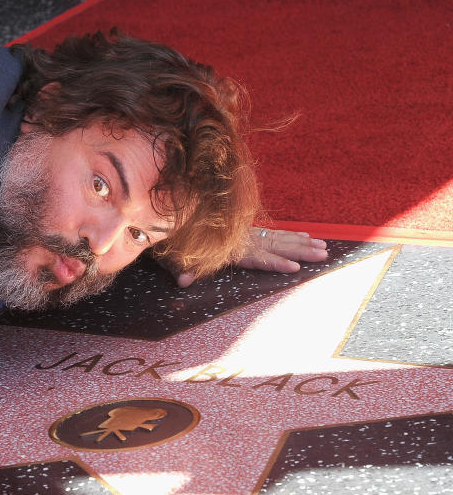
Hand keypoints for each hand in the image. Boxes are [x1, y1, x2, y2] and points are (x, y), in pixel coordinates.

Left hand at [174, 228, 328, 287]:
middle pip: (274, 245)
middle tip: (323, 254)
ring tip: (323, 247)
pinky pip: (272, 232)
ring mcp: (244, 233)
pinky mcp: (244, 230)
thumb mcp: (173, 254)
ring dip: (301, 242)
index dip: (274, 263)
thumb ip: (180, 267)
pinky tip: (306, 235)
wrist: (171, 212)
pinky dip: (290, 234)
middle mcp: (240, 239)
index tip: (294, 267)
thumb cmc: (172, 238)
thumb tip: (183, 282)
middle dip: (299, 250)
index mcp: (227, 247)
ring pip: (278, 238)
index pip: (255, 257)